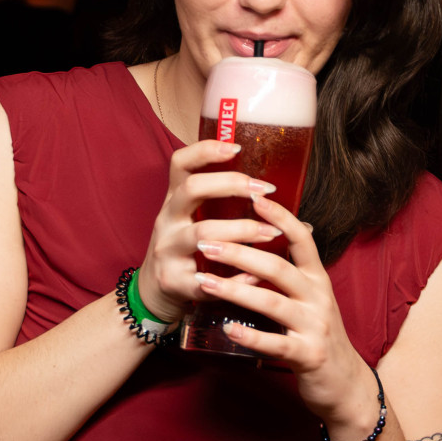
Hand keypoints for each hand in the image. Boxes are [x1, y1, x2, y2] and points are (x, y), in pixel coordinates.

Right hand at [136, 140, 284, 324]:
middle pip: (192, 189)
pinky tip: (255, 277)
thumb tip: (286, 205)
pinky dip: (235, 278)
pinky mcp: (172, 280)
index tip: (237, 147)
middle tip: (265, 190)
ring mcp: (166, 249)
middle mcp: (167, 219)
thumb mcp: (195, 220)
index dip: (205, 151)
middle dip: (232, 184)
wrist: (154, 293)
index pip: (180, 163)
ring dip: (242, 230)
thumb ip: (227, 207)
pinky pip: (207, 278)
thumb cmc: (187, 250)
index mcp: (174, 199)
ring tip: (272, 233)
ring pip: (202, 233)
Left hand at [194, 194, 377, 436]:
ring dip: (235, 290)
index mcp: (317, 278)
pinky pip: (276, 344)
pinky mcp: (308, 355)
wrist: (344, 382)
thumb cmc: (316, 333)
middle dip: (240, 252)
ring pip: (272, 303)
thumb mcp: (311, 296)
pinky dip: (250, 336)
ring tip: (204, 282)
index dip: (279, 216)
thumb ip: (292, 270)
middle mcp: (318, 297)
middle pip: (278, 267)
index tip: (253, 195)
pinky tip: (227, 328)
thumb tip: (273, 234)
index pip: (301, 239)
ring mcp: (315, 326)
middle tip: (206, 242)